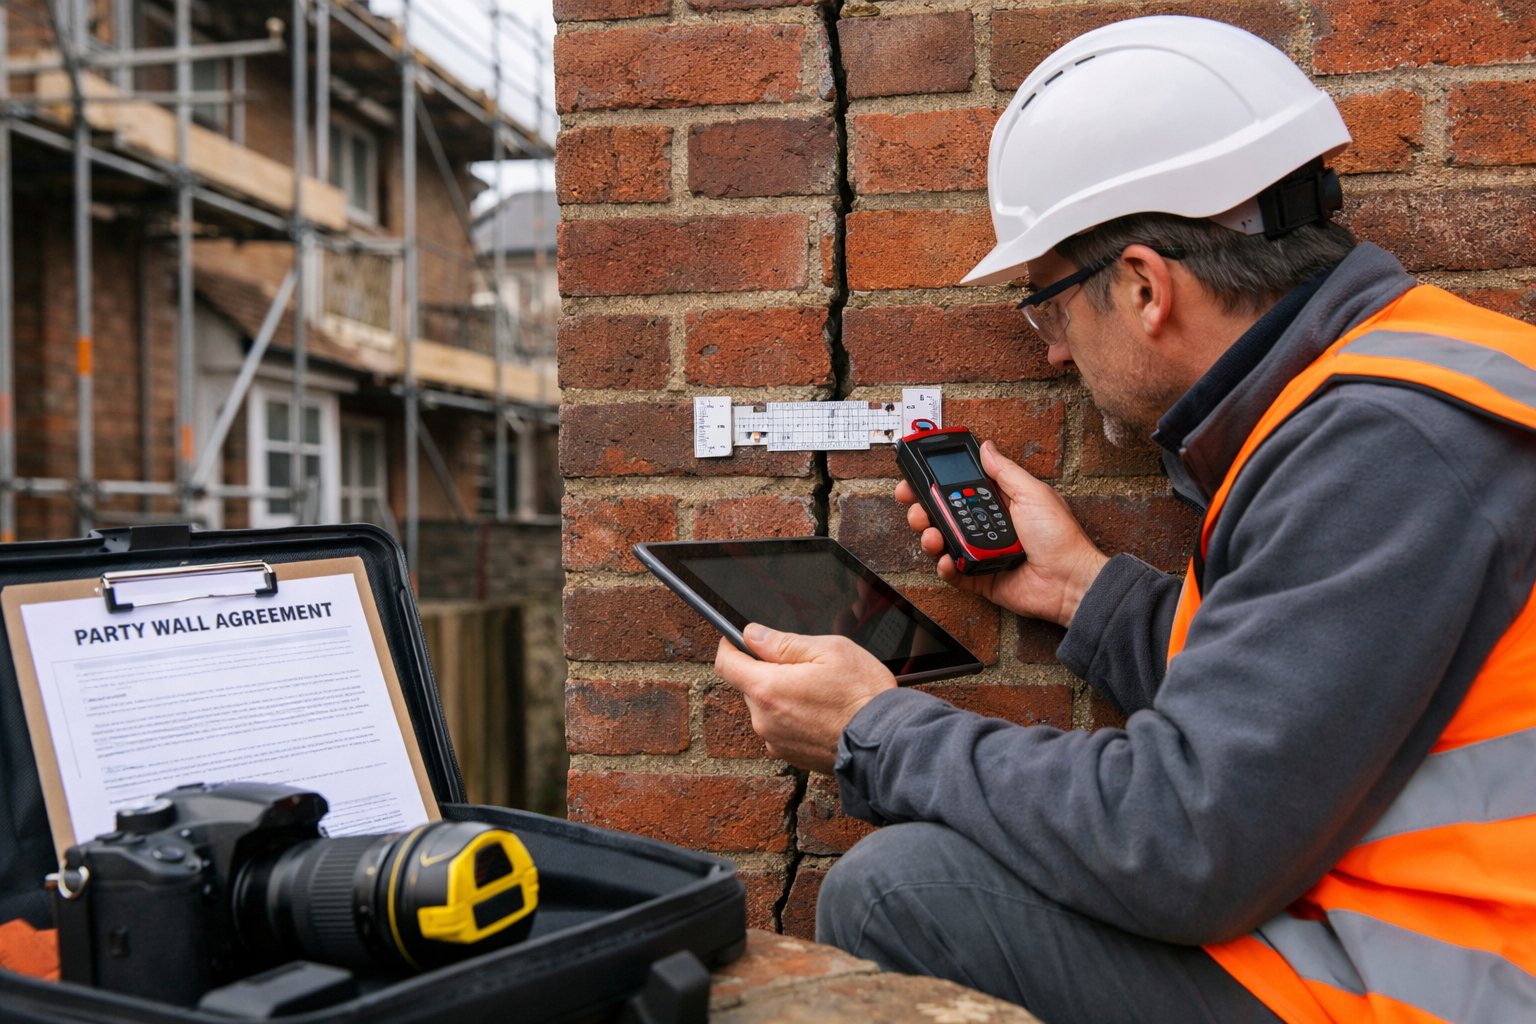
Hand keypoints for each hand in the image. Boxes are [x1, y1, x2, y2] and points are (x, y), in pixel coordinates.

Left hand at [713, 624, 896, 773]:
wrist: (886, 743)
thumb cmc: (863, 696)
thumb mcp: (829, 650)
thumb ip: (784, 643)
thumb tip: (753, 635)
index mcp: (768, 689)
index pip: (726, 664)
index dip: (730, 646)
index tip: (738, 640)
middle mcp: (764, 720)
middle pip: (749, 686)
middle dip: (769, 672)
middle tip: (804, 667)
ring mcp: (776, 741)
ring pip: (767, 708)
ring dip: (783, 696)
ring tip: (820, 693)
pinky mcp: (790, 756)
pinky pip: (781, 728)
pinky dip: (794, 718)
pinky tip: (822, 713)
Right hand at [895, 440, 1108, 626]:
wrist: (1070, 581)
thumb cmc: (1060, 537)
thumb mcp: (1032, 493)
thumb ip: (1004, 471)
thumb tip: (987, 447)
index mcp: (998, 503)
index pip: (957, 489)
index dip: (933, 484)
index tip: (914, 479)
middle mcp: (985, 526)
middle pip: (942, 515)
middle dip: (923, 510)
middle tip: (917, 509)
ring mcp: (980, 552)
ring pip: (942, 542)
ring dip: (930, 536)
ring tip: (933, 535)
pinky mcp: (978, 577)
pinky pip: (952, 572)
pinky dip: (945, 566)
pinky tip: (947, 560)